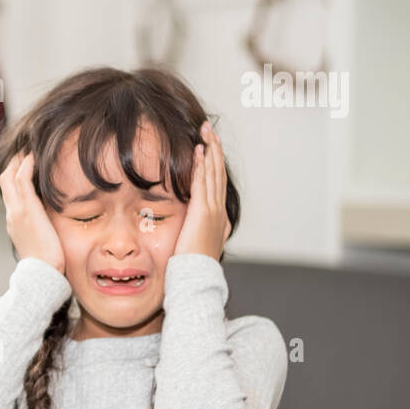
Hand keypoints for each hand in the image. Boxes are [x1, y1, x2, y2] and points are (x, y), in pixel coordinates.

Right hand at [0, 152, 64, 272]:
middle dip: (14, 162)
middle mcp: (11, 213)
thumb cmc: (48, 261)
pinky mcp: (26, 209)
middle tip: (26, 150)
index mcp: (14, 220)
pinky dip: (25, 166)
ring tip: (30, 149)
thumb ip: (43, 225)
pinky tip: (34, 157)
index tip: (25, 163)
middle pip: (5, 179)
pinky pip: (21, 180)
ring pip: (10, 176)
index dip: (15, 174)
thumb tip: (54, 218)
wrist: (43, 272)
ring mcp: (16, 210)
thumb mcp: (43, 239)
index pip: (9, 191)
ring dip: (19, 160)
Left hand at [173, 120, 231, 258]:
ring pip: (213, 174)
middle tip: (210, 129)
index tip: (209, 146)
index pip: (216, 184)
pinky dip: (201, 165)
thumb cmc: (191, 267)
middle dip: (214, 149)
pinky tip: (199, 151)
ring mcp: (213, 211)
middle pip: (218, 173)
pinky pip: (202, 183)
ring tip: (206, 132)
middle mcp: (218, 211)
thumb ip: (195, 231)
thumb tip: (190, 226)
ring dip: (210, 150)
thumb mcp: (195, 244)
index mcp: (217, 218)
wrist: (196, 279)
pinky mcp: (203, 213)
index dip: (213, 163)